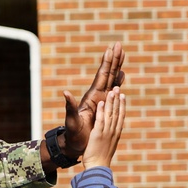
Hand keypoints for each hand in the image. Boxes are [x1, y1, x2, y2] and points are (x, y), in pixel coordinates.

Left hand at [61, 42, 124, 157]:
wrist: (75, 143)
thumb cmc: (73, 133)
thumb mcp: (71, 120)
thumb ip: (69, 106)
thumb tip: (65, 92)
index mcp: (92, 97)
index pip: (102, 76)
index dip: (107, 63)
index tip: (111, 49)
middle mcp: (97, 95)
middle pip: (108, 73)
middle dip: (114, 59)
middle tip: (119, 44)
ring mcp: (101, 100)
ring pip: (111, 79)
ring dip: (117, 67)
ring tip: (122, 54)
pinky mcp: (105, 106)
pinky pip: (113, 90)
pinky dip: (119, 81)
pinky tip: (122, 76)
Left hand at [82, 87, 124, 168]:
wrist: (98, 168)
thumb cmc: (101, 159)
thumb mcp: (108, 146)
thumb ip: (110, 138)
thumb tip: (112, 134)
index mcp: (116, 134)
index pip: (121, 117)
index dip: (122, 106)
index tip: (123, 96)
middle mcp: (113, 132)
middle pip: (117, 113)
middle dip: (118, 100)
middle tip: (118, 88)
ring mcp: (106, 133)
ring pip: (110, 114)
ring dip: (111, 102)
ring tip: (112, 91)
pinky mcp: (98, 135)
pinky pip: (100, 120)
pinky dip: (101, 111)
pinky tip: (101, 102)